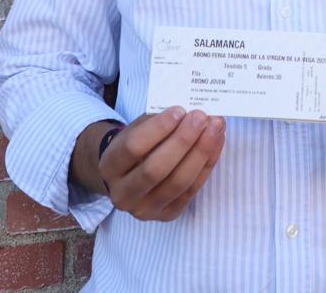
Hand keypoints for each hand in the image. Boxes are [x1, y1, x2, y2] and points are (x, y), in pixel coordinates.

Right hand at [85, 108, 225, 220]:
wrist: (129, 178)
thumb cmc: (136, 148)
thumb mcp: (136, 131)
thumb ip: (156, 122)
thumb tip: (188, 113)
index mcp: (109, 167)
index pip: (133, 148)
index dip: (158, 129)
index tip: (179, 110)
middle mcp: (122, 194)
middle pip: (156, 169)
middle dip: (182, 141)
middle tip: (201, 117)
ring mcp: (145, 209)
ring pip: (178, 182)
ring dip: (201, 152)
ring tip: (215, 128)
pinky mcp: (167, 215)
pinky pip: (192, 190)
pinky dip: (207, 165)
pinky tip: (216, 143)